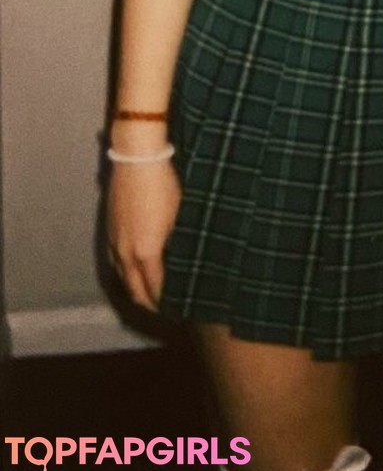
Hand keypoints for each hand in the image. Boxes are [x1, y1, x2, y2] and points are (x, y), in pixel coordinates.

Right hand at [106, 160, 181, 310]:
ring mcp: (114, 243)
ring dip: (135, 290)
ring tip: (150, 296)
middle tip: (165, 310)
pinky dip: (125, 274)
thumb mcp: (179, 218)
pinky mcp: (110, 231)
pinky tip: (134, 272)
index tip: (179, 308)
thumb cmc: (164, 187)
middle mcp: (126, 254)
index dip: (166, 302)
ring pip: (123, 278)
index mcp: (146, 253)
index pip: (155, 289)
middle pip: (135, 290)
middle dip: (149, 304)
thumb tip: (184, 263)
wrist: (138, 161)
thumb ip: (178, 246)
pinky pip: (116, 263)